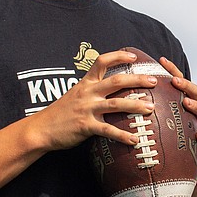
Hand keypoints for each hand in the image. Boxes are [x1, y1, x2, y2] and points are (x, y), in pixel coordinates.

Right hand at [30, 49, 158, 150]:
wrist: (41, 128)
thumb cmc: (61, 113)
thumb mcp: (75, 94)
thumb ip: (92, 90)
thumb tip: (111, 90)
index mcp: (86, 83)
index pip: (102, 62)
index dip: (119, 56)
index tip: (134, 57)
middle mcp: (88, 93)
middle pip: (116, 81)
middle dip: (137, 80)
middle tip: (154, 81)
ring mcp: (87, 109)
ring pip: (116, 104)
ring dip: (136, 105)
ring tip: (151, 109)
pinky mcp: (86, 126)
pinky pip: (108, 130)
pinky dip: (122, 135)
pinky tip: (134, 140)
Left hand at [159, 57, 196, 162]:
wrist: (192, 154)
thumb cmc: (173, 134)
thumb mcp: (163, 119)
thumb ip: (151, 108)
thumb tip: (125, 98)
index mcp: (182, 101)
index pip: (178, 81)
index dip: (172, 70)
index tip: (162, 60)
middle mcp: (193, 109)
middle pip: (194, 91)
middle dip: (185, 84)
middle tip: (175, 81)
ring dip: (195, 105)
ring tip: (186, 103)